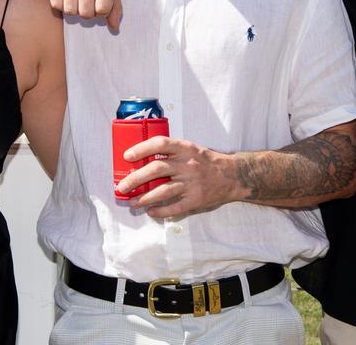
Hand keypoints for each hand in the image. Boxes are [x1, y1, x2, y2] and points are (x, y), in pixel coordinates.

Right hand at [50, 0, 121, 29]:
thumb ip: (115, 5)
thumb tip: (114, 27)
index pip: (102, 9)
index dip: (102, 11)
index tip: (101, 4)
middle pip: (85, 13)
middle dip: (89, 13)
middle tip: (89, 3)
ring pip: (70, 11)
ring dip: (75, 10)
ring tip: (78, 0)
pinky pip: (56, 4)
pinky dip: (62, 5)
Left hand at [116, 137, 242, 218]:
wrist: (233, 175)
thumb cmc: (207, 162)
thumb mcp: (191, 149)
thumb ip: (172, 153)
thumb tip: (142, 160)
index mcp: (185, 149)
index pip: (160, 143)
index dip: (142, 149)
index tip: (127, 156)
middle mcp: (188, 164)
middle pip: (156, 169)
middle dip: (135, 178)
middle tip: (122, 187)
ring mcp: (192, 183)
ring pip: (163, 191)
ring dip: (144, 198)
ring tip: (132, 202)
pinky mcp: (196, 199)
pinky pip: (175, 207)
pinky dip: (160, 211)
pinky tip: (151, 211)